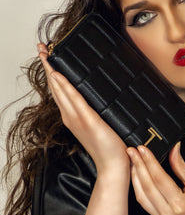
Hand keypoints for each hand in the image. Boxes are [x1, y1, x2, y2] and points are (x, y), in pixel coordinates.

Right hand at [38, 43, 128, 174]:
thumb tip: (99, 96)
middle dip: (48, 66)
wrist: (113, 165)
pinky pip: (75, 101)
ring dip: (53, 71)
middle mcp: (71, 117)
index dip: (52, 73)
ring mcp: (77, 119)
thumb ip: (95, 111)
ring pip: (61, 91)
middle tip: (41, 48)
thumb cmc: (109, 147)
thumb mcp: (100, 123)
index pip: (60, 91)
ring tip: (46, 55)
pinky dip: (65, 87)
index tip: (47, 56)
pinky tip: (58, 75)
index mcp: (73, 117)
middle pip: (56, 87)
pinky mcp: (88, 121)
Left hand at [126, 142, 184, 214]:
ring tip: (132, 161)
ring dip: (135, 177)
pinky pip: (145, 204)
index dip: (149, 161)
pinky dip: (139, 189)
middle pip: (147, 186)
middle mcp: (168, 214)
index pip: (159, 178)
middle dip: (138, 166)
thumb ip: (181, 167)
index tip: (142, 148)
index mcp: (180, 204)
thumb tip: (173, 149)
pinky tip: (138, 178)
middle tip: (131, 150)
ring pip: (141, 196)